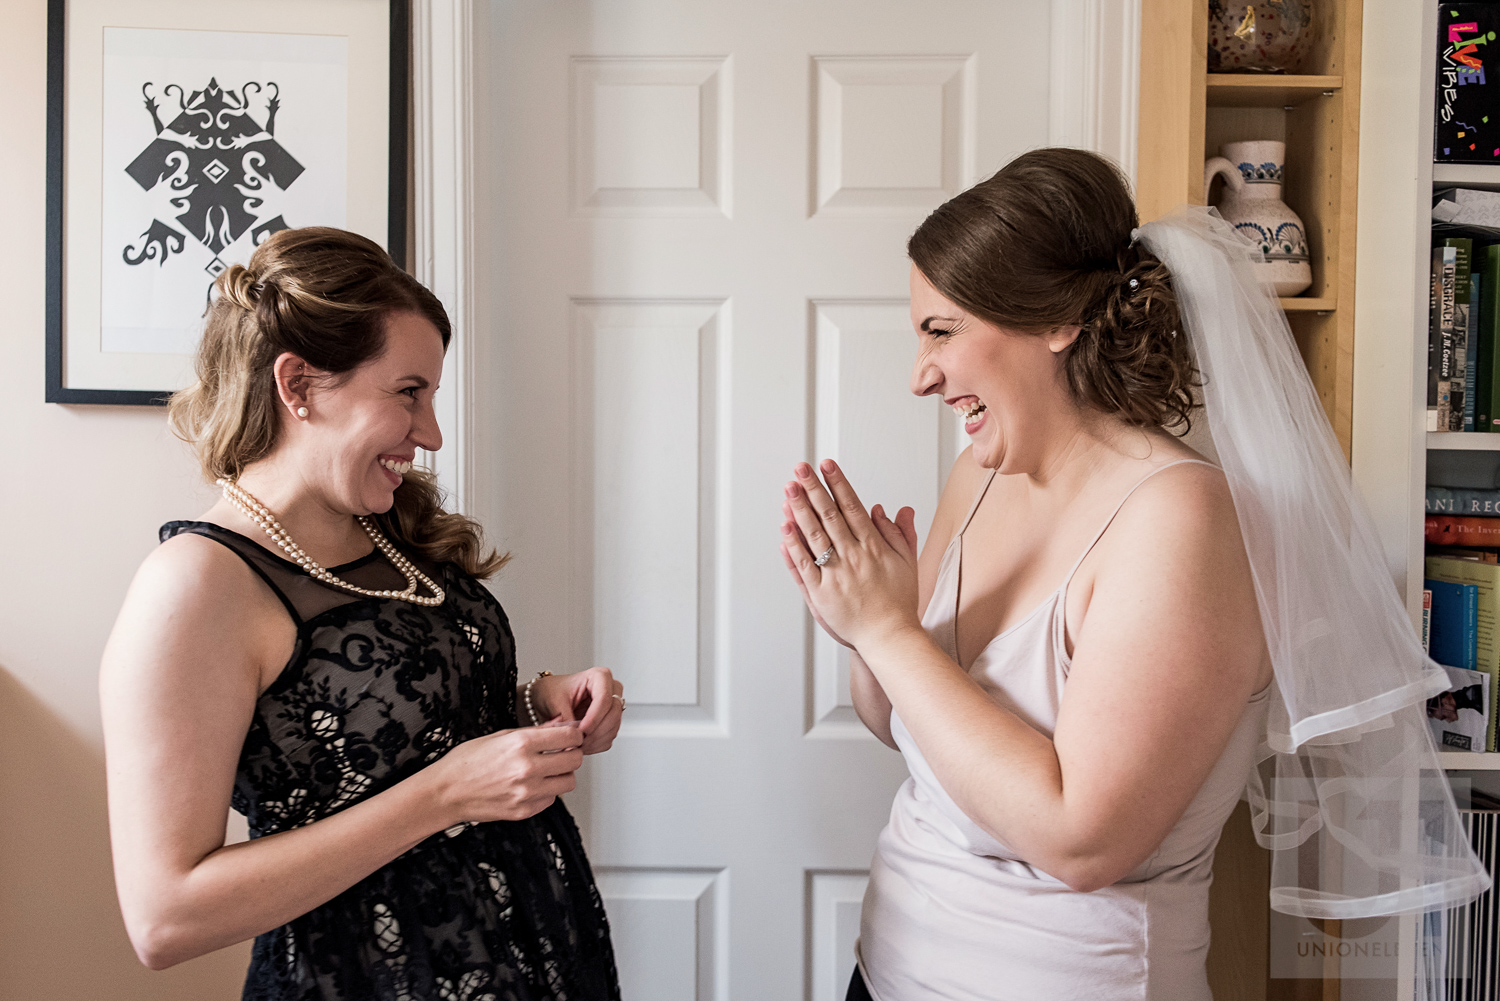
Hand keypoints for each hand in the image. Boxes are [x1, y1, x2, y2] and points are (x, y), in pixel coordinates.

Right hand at [429, 723, 583, 823]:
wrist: (445, 792)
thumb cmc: (466, 762)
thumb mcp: (500, 735)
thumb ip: (534, 731)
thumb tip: (560, 725)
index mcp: (522, 744)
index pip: (570, 736)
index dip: (574, 734)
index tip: (571, 736)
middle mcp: (527, 768)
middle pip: (575, 760)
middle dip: (572, 754)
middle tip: (563, 752)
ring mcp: (527, 792)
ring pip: (568, 782)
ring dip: (562, 775)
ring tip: (548, 770)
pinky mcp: (524, 811)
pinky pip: (551, 799)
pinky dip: (547, 792)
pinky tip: (533, 785)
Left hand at [532, 668, 624, 753]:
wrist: (549, 698)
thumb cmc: (553, 691)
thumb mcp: (554, 700)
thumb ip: (565, 717)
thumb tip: (573, 737)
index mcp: (599, 676)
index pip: (604, 699)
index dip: (594, 718)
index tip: (581, 730)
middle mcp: (611, 690)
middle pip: (613, 714)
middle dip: (595, 732)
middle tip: (578, 741)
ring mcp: (613, 706)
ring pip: (613, 727)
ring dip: (595, 740)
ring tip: (577, 744)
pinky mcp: (610, 722)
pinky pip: (609, 737)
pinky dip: (596, 745)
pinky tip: (582, 745)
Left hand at [779, 459, 921, 650]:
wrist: (890, 637)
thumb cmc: (899, 601)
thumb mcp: (907, 562)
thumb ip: (897, 533)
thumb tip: (886, 508)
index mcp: (873, 546)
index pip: (852, 507)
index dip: (838, 484)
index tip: (827, 465)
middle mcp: (853, 557)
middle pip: (829, 515)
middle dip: (814, 489)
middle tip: (801, 469)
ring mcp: (835, 575)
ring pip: (814, 535)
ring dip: (800, 509)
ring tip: (789, 488)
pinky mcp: (821, 593)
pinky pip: (804, 565)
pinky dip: (794, 544)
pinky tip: (785, 526)